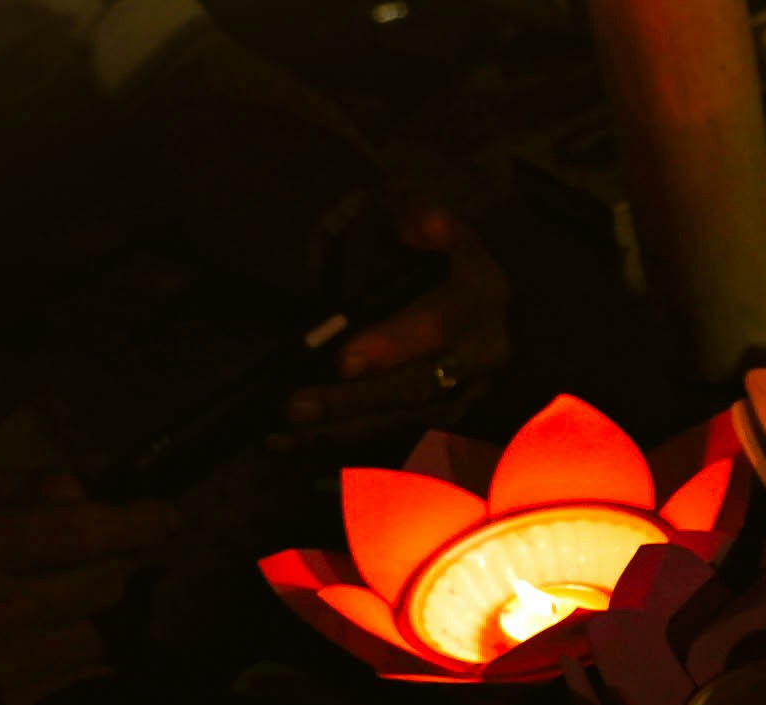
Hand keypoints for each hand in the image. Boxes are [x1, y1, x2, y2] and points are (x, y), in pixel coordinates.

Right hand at [0, 465, 180, 704]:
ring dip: (105, 613)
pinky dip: (87, 653)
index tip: (169, 517)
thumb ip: (11, 488)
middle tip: (125, 554)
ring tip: (74, 597)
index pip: (76, 533)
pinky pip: (86, 676)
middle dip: (123, 565)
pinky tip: (56, 637)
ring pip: (103, 634)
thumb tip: (82, 490)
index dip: (135, 523)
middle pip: (105, 585)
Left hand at [283, 188, 512, 442]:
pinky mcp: (439, 415)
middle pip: (420, 387)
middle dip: (355, 400)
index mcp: (481, 290)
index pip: (440, 325)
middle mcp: (484, 349)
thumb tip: (428, 226)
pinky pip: (388, 433)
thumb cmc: (409, 229)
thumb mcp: (408, 202)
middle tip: (297, 407)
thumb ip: (413, 210)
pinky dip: (337, 438)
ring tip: (281, 430)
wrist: (430, 260)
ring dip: (340, 428)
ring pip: (402, 419)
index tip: (344, 360)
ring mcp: (465, 388)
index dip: (393, 345)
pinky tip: (285, 441)